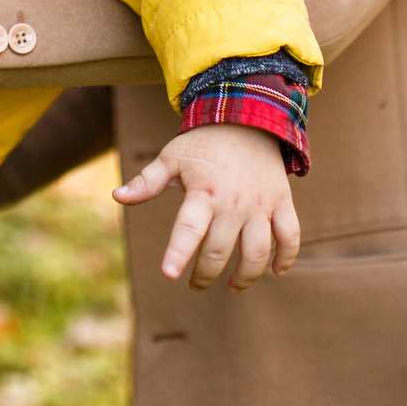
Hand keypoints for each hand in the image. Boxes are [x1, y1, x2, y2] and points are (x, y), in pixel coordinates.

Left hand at [111, 123, 300, 290]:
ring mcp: (260, 204)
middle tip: (195, 284)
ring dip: (245, 276)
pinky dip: (286, 257)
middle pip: (220, 250)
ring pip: (257, 252)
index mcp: (203, 192)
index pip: (189, 228)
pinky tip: (276, 271)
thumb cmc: (203, 144)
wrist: (247, 118)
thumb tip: (117, 196)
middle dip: (205, 274)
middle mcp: (233, 202)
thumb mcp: (172, 158)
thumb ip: (147, 182)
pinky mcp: (281, 202)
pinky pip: (290, 236)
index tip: (169, 274)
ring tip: (232, 286)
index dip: (179, 252)